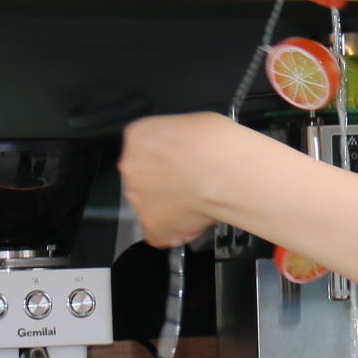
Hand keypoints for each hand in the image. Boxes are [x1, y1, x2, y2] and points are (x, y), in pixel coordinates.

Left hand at [119, 112, 242, 248]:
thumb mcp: (192, 124)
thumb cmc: (218, 143)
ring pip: (150, 207)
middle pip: (142, 178)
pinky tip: (196, 219)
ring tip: (199, 201)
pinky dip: (177, 231)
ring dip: (170, 207)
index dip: (165, 159)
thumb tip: (182, 152)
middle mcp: (130, 167)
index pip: (144, 149)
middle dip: (164, 184)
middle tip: (192, 183)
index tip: (182, 163)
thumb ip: (176, 141)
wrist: (227, 173)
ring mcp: (137, 199)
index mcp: (138, 137)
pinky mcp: (151, 227)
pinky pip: (161, 233)